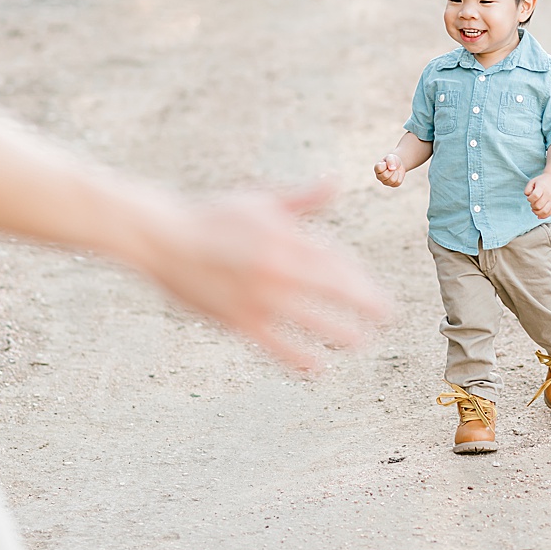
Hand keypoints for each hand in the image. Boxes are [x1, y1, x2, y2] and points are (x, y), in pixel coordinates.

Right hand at [129, 183, 391, 371]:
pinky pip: (277, 346)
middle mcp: (279, 269)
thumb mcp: (260, 201)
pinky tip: (317, 367)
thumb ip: (303, 199)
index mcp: (286, 238)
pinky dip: (300, 358)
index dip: (359, 277)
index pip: (337, 261)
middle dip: (367, 305)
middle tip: (387, 315)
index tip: (368, 286)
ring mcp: (260, 298)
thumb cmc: (212, 215)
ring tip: (359, 342)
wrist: (163, 237)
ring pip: (314, 322)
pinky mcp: (238, 320)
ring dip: (342, 334)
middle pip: (336, 291)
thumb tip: (336, 181)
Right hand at [374, 153, 404, 186]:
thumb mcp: (391, 157)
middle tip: (393, 167)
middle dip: (392, 170)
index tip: (387, 163)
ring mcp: (385, 182)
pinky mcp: (392, 185)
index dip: (386, 165)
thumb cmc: (393, 160)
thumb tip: (392, 169)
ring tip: (395, 171)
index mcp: (376, 168)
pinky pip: (397, 182)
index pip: (379, 168)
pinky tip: (397, 174)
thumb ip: (390, 161)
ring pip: (391, 180)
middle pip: (385, 176)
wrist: (399, 165)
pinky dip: (399, 177)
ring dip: (396, 174)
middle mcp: (379, 176)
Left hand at [525, 170, 550, 218]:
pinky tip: (539, 215)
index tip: (529, 198)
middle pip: (539, 205)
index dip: (530, 199)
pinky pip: (550, 213)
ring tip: (534, 209)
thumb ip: (527, 189)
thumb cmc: (541, 181)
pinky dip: (543, 216)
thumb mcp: (532, 181)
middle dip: (532, 206)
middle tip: (532, 203)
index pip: (535, 196)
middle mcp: (549, 194)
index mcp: (542, 187)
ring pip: (544, 211)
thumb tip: (528, 197)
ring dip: (537, 212)